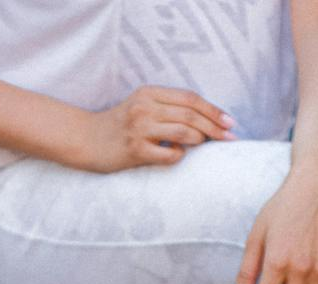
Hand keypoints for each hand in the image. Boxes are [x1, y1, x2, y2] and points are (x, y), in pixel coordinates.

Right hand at [81, 86, 235, 172]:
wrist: (87, 140)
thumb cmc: (120, 126)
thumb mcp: (142, 107)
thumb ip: (168, 109)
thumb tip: (204, 122)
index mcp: (150, 93)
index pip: (190, 99)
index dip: (213, 110)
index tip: (229, 122)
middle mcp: (145, 107)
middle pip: (191, 115)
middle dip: (215, 127)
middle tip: (230, 138)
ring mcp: (140, 128)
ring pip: (183, 133)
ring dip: (199, 141)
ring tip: (203, 145)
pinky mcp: (135, 150)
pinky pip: (168, 155)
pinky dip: (178, 156)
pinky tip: (175, 155)